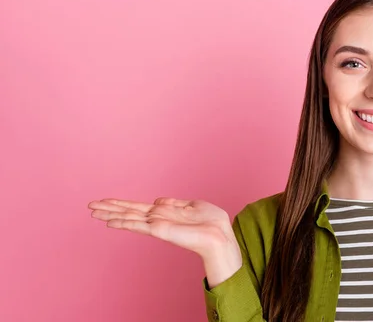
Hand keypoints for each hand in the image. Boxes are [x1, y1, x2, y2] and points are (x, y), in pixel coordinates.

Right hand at [88, 197, 241, 286]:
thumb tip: (158, 200)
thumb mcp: (192, 206)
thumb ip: (174, 204)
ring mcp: (157, 225)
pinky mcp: (161, 230)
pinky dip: (124, 222)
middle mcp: (158, 219)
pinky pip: (139, 225)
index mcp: (165, 212)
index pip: (138, 207)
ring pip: (129, 218)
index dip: (121, 204)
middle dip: (110, 208)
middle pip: (129, 211)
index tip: (105, 201)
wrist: (220, 234)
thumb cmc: (211, 221)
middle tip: (90, 206)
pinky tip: (110, 222)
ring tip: (93, 212)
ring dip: (111, 214)